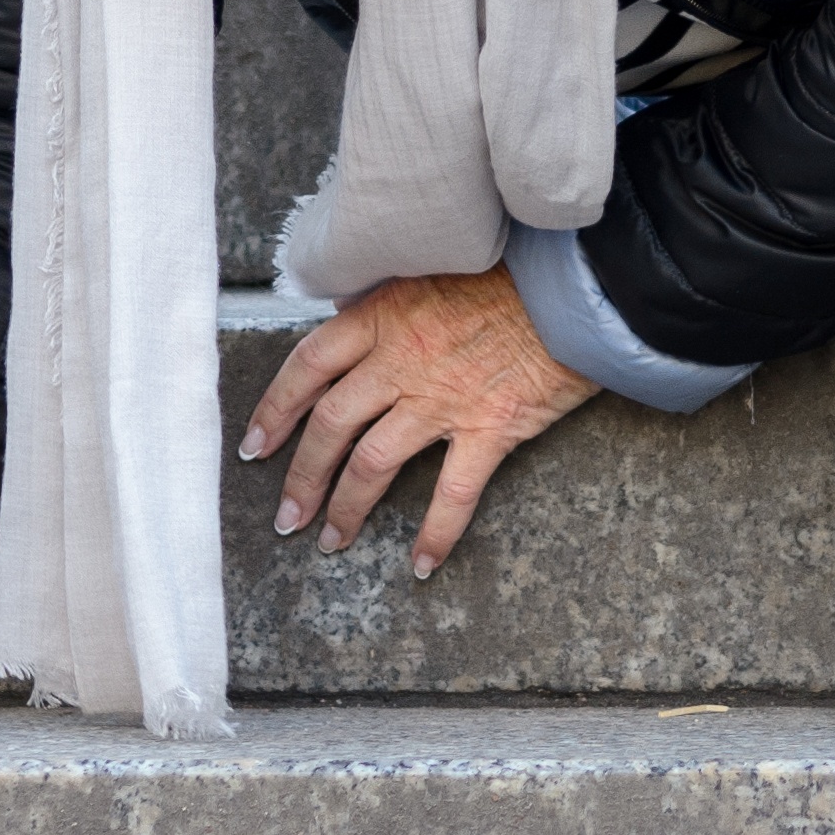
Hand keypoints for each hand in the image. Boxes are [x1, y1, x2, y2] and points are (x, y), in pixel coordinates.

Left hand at [242, 265, 596, 578]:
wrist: (578, 281)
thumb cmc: (512, 272)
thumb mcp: (434, 269)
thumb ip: (390, 304)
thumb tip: (352, 320)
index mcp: (382, 316)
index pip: (308, 367)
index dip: (275, 409)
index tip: (256, 444)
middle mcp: (401, 360)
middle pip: (330, 425)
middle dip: (301, 476)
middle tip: (288, 514)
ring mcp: (443, 397)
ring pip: (373, 462)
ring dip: (346, 507)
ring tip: (331, 540)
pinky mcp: (490, 427)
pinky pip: (453, 493)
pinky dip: (436, 534)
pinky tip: (422, 564)